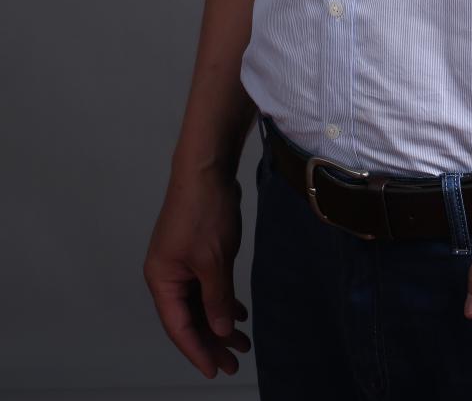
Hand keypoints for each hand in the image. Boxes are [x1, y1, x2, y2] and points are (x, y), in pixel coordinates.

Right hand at [143, 167, 251, 378]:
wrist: (208, 167)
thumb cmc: (205, 211)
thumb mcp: (214, 260)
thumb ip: (217, 298)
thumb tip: (220, 330)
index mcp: (162, 279)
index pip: (178, 326)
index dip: (198, 350)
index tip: (216, 370)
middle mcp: (167, 274)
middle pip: (189, 318)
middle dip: (212, 341)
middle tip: (235, 363)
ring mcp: (182, 262)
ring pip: (200, 303)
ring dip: (220, 322)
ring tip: (243, 343)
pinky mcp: (196, 251)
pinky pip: (208, 286)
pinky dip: (222, 300)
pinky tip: (239, 313)